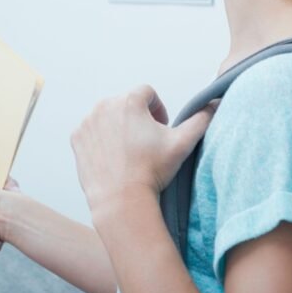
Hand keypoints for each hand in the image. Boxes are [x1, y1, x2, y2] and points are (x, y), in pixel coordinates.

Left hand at [70, 85, 213, 217]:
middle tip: (146, 143)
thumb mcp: (183, 143)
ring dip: (119, 127)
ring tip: (130, 152)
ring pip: (108, 116)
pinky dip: (101, 139)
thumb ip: (201, 119)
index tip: (160, 128)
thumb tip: (214, 104)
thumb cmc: (152, 171)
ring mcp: (88, 122)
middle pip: (126, 104)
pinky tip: (113, 157)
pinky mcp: (77, 138)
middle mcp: (105, 106)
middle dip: (137, 118)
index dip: (157, 109)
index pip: (147, 93)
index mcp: (129, 101)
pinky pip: (92, 131)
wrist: (121, 199)